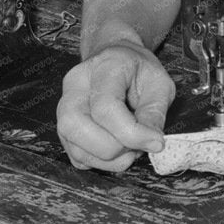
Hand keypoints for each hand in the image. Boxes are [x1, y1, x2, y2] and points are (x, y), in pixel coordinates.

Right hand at [57, 40, 175, 171]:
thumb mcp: (159, 83)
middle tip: (139, 144)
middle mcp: (75, 86)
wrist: (118, 60)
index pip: (105, 107)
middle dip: (114, 148)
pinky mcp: (65, 129)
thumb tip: (152, 143)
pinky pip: (78, 157)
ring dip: (110, 159)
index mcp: (102, 67)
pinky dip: (102, 162)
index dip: (132, 133)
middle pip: (76, 127)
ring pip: (75, 147)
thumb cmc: (138, 70)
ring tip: (131, 147)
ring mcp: (64, 107)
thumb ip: (154, 112)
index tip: (156, 142)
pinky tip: (118, 148)